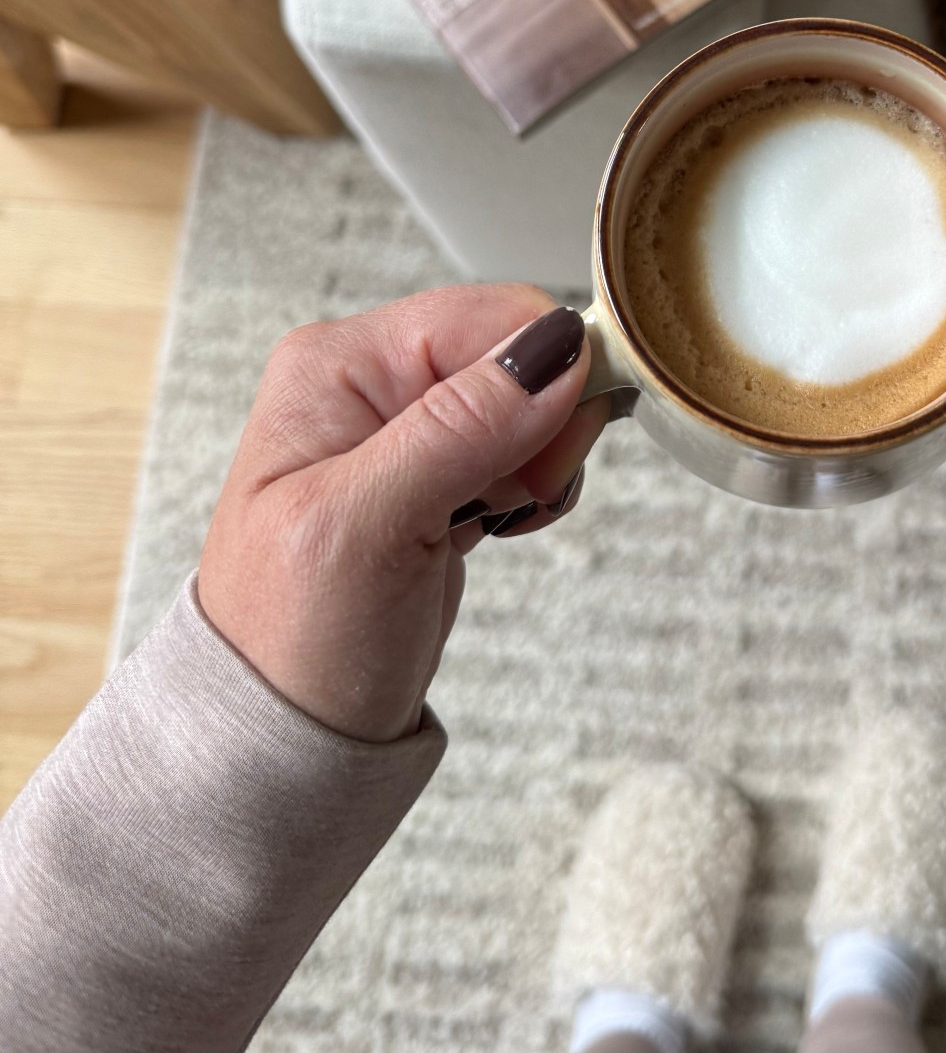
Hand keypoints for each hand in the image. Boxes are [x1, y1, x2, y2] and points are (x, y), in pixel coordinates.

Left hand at [197, 285, 606, 741]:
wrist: (286, 735)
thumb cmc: (292, 639)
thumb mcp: (367, 526)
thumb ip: (458, 429)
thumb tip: (554, 352)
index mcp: (340, 363)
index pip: (488, 317)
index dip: (545, 374)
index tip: (550, 455)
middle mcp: (372, 382)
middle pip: (517, 354)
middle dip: (544, 426)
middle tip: (509, 499)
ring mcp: (405, 430)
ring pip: (530, 404)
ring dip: (538, 464)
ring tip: (490, 520)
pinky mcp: (437, 476)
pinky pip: (521, 449)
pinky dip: (530, 489)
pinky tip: (495, 526)